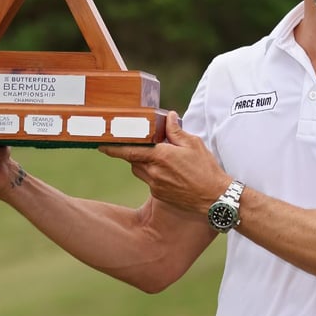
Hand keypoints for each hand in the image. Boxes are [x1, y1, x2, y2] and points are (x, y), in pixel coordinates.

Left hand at [100, 112, 228, 213]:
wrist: (215, 197)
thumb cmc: (206, 169)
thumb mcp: (193, 144)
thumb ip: (176, 131)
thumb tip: (169, 117)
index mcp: (160, 157)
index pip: (130, 150)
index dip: (113, 147)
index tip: (101, 144)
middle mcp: (154, 172)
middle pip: (133, 160)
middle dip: (134, 151)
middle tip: (140, 144)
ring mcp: (155, 186)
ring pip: (139, 171)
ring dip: (142, 162)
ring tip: (158, 156)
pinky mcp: (159, 195)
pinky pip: (148, 181)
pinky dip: (152, 173)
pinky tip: (168, 171)